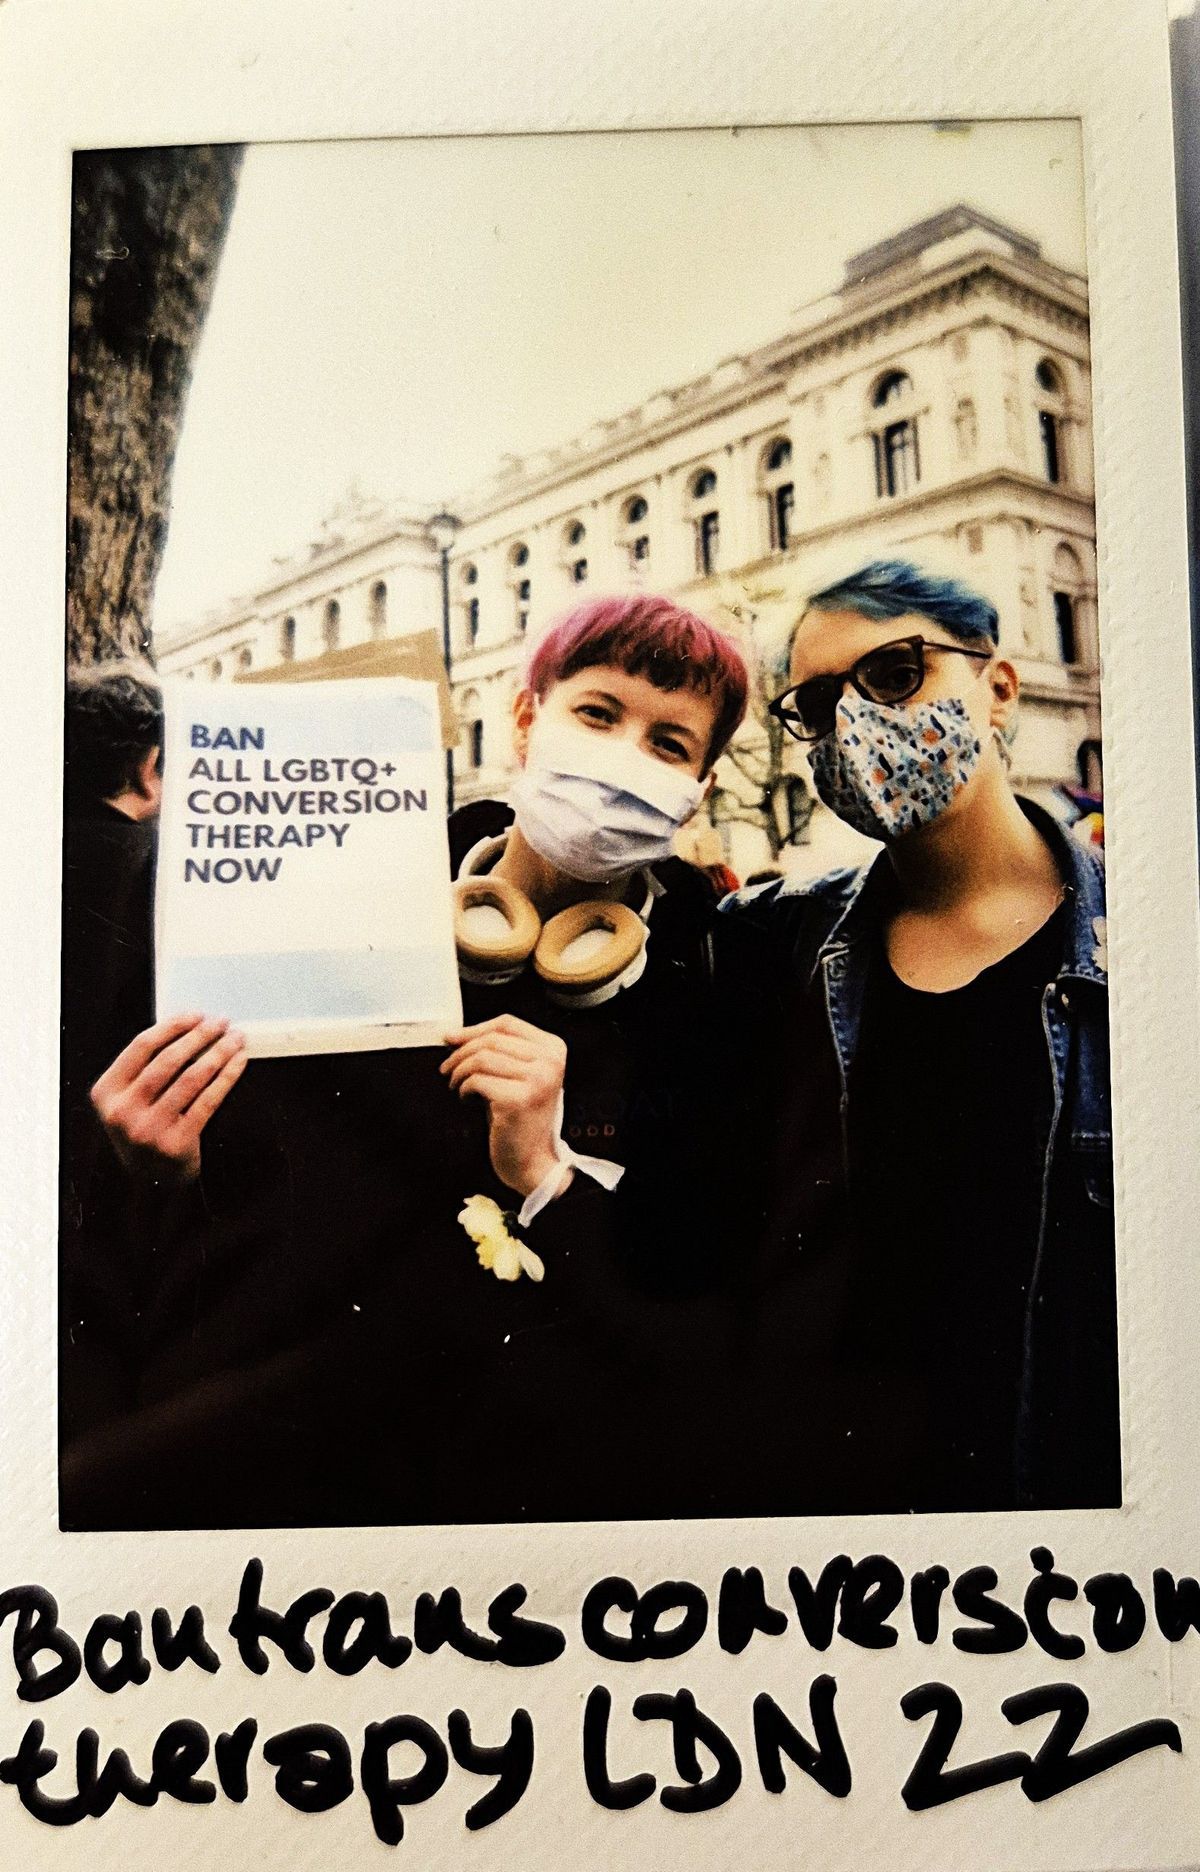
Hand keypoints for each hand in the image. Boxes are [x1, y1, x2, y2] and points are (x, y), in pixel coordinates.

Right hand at [90, 1012, 247, 1183]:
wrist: (152, 1181)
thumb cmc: (144, 1128)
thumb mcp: (127, 1101)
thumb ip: (143, 1070)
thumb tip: (188, 1028)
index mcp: (106, 1093)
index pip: (141, 1047)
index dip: (172, 1027)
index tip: (197, 1016)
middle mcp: (124, 1111)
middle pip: (168, 1060)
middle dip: (199, 1036)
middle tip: (221, 1023)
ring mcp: (150, 1129)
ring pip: (192, 1078)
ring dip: (218, 1053)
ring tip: (235, 1039)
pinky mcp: (177, 1143)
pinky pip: (209, 1100)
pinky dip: (227, 1076)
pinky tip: (238, 1062)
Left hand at [441, 1014, 571, 1200]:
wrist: (533, 1163)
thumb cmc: (522, 1121)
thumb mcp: (517, 1076)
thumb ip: (495, 1052)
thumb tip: (453, 1035)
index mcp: (554, 1050)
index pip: (507, 1023)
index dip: (474, 1029)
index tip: (452, 1039)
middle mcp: (550, 1062)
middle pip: (491, 1039)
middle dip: (460, 1052)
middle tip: (447, 1068)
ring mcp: (536, 1080)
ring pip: (481, 1058)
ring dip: (459, 1071)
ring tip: (457, 1086)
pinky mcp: (518, 1099)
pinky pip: (477, 1081)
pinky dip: (464, 1089)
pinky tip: (467, 1100)